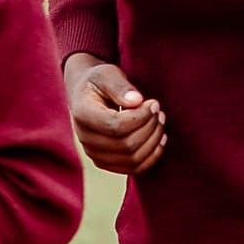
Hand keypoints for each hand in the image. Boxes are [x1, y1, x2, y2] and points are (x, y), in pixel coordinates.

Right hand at [65, 54, 167, 174]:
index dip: (141, 117)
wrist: (87, 95)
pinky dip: (152, 156)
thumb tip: (137, 101)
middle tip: (159, 112)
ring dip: (154, 142)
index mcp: (82, 114)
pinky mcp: (105, 162)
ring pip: (132, 159)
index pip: (116, 126)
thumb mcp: (107, 74)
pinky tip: (160, 139)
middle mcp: (85, 138)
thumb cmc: (100, 82)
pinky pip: (133, 169)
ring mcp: (94, 154)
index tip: (153, 103)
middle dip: (150, 128)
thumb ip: (120, 86)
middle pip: (126, 145)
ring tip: (160, 122)